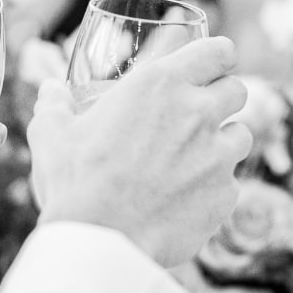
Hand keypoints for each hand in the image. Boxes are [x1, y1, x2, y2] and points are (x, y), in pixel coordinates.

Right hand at [29, 37, 252, 266]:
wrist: (98, 241)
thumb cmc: (74, 180)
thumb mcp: (51, 132)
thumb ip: (54, 103)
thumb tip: (50, 91)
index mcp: (162, 85)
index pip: (220, 51)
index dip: (219, 57)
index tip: (212, 65)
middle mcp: (198, 113)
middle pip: (237, 90)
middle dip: (223, 97)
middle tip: (199, 112)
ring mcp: (218, 156)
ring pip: (242, 135)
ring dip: (223, 142)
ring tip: (193, 158)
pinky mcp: (225, 195)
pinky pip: (231, 183)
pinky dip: (215, 186)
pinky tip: (187, 198)